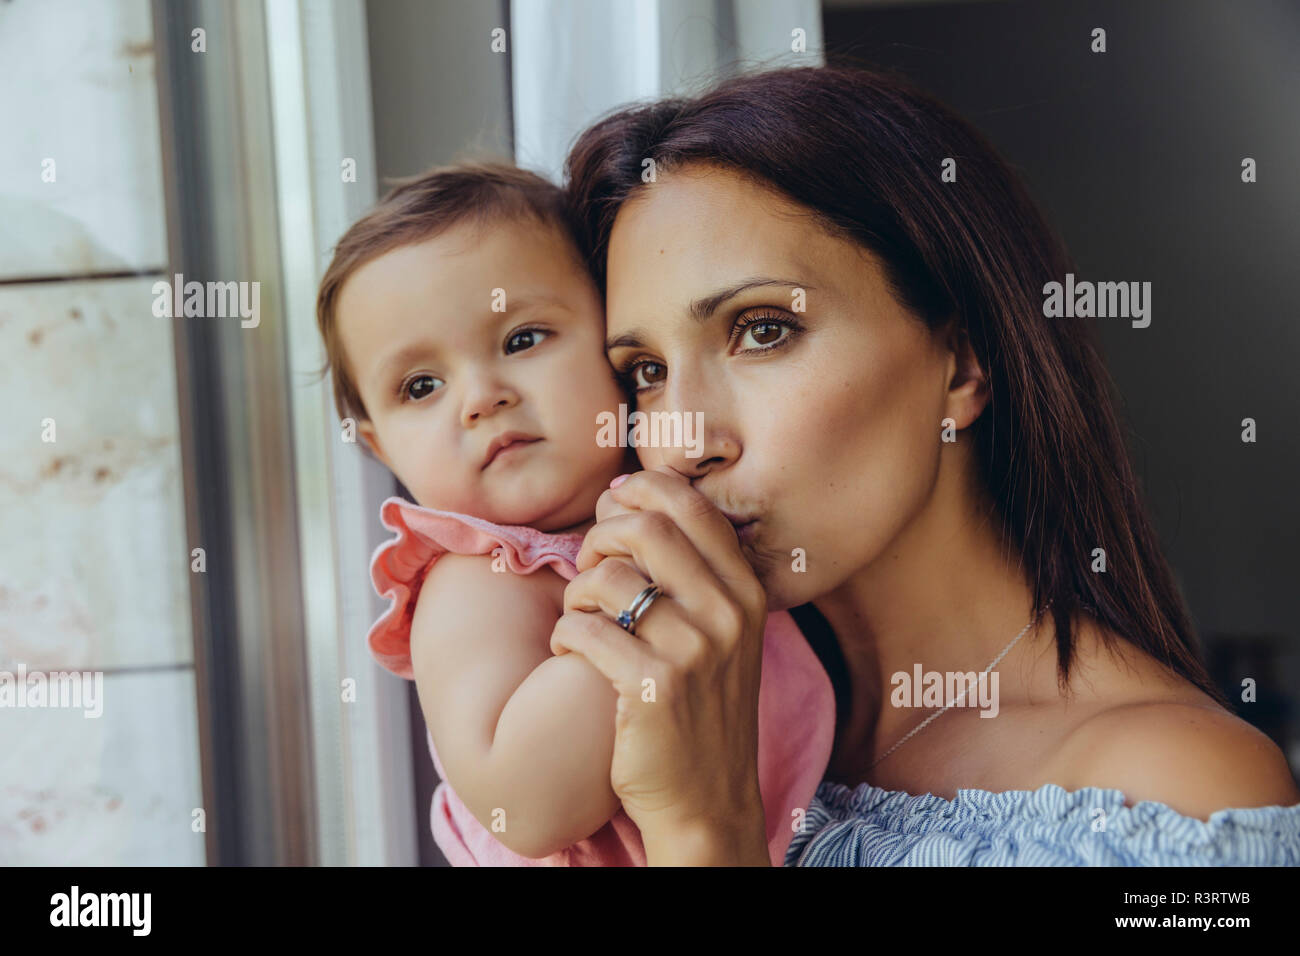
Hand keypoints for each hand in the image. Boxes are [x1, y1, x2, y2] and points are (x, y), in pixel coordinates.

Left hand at [550, 465, 771, 863]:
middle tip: (588, 569)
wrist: (706, 800)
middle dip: (600, 538)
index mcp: (746, 591)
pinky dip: (564, 637)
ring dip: (576, 594)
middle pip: (644, 527)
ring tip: (579, 621)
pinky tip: (571, 655)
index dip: (640, 491)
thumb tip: (626, 497)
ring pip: (606, 578)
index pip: (691, 506)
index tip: (611, 508)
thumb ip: (690, 571)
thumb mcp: (720, 633)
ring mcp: (693, 650)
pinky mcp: (652, 686)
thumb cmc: (699, 707)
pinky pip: (583, 629)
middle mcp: (727, 613)